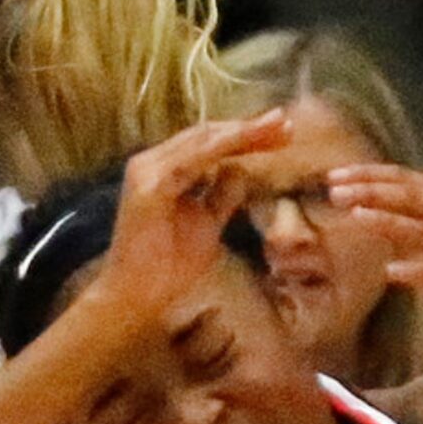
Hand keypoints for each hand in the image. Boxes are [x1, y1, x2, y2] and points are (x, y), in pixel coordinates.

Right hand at [92, 111, 289, 331]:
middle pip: (207, 135)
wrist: (136, 300)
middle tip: (287, 123)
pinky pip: (191, 160)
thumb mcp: (206, 226)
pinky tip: (249, 140)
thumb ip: (220, 198)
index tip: (282, 134)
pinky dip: (221, 148)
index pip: (209, 144)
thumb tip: (240, 173)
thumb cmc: (168, 271)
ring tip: (276, 128)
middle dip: (249, 128)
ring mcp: (147, 173)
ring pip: (202, 141)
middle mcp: (152, 165)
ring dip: (241, 132)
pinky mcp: (149, 187)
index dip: (246, 136)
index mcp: (164, 172)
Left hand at [326, 164, 422, 350]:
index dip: (369, 174)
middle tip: (333, 190)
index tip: (334, 175)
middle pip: (410, 195)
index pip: (405, 179)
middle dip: (370, 190)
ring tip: (354, 217)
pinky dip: (414, 270)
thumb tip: (364, 213)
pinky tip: (389, 273)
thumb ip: (409, 228)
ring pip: (422, 228)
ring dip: (386, 221)